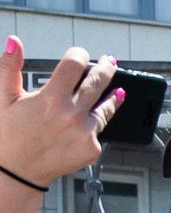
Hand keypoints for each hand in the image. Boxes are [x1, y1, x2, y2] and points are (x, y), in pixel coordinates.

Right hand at [0, 42, 116, 190]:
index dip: (78, 55)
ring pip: (104, 108)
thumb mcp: (5, 98)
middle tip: (110, 61)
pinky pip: (99, 130)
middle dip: (105, 69)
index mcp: (50, 98)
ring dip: (111, 95)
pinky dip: (97, 121)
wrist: (19, 171)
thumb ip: (9, 67)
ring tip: (118, 87)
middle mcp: (71, 114)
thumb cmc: (11, 133)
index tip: (79, 54)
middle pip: (96, 84)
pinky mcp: (91, 148)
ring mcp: (84, 132)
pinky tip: (104, 111)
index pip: (74, 65)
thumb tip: (14, 42)